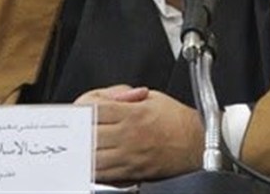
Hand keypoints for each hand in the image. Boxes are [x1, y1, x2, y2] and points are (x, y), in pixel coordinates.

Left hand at [74, 85, 203, 181]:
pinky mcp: (131, 172)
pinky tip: (87, 161)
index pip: (94, 108)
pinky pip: (103, 173)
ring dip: (80, 150)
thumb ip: (124, 95)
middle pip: (88, 132)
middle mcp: (128, 135)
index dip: (81, 106)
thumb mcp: (152, 97)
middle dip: (76, 128)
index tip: (80, 107)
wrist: (197, 143)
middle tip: (72, 126)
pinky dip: (91, 168)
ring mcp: (128, 156)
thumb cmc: (177, 120)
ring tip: (76, 144)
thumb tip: (104, 97)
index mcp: (132, 113)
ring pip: (91, 156)